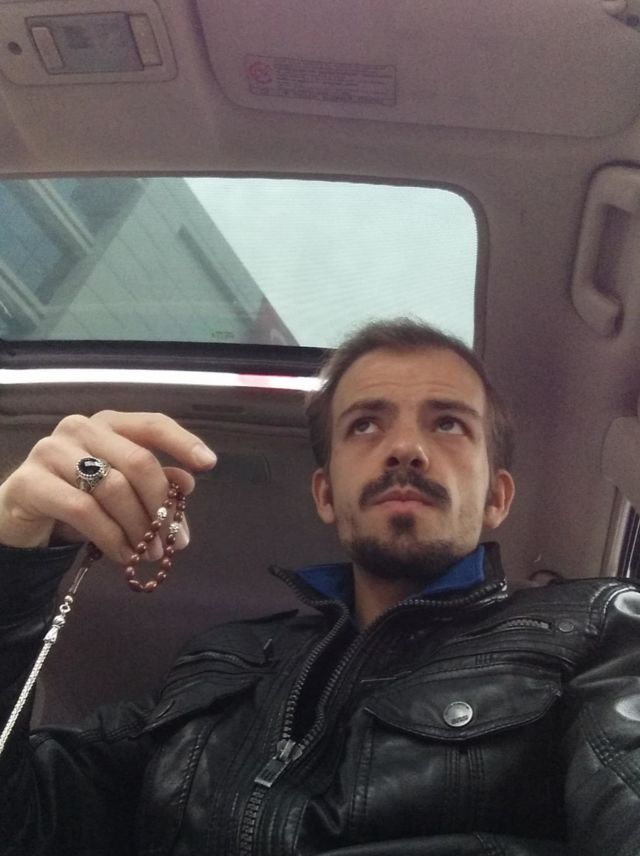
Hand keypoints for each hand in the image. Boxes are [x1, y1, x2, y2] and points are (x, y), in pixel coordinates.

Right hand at [0, 411, 216, 562]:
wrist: (22, 517)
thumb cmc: (79, 498)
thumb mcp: (122, 493)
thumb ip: (155, 485)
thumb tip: (188, 483)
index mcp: (109, 424)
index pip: (152, 424)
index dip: (182, 442)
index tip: (209, 464)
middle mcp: (81, 428)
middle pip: (138, 461)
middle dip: (161, 505)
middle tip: (173, 540)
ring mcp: (52, 450)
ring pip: (113, 488)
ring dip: (138, 527)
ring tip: (148, 554)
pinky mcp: (30, 481)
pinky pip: (83, 510)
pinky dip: (111, 537)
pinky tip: (123, 556)